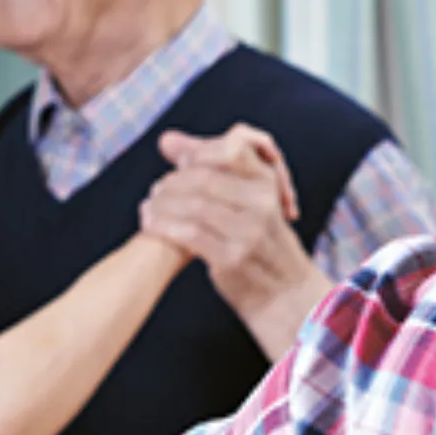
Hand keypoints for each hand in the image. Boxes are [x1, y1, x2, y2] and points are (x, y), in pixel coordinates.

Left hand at [144, 126, 325, 354]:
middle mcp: (263, 204)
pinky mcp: (232, 257)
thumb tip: (167, 139)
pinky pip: (187, 233)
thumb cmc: (261, 244)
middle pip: (203, 178)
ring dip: (162, 205)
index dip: (196, 152)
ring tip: (150, 209)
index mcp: (268, 184)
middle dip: (171, 183)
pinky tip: (151, 226)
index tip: (179, 164)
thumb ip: (211, 166)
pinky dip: (162, 226)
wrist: (286, 295)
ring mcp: (249, 232)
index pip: (231, 149)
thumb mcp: (249, 200)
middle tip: (156, 192)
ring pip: (192, 204)